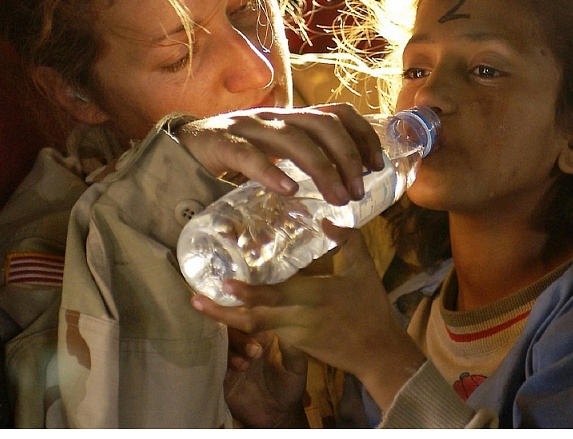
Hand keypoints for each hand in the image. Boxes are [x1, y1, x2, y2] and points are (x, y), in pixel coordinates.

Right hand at [175, 103, 384, 205]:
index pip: (337, 113)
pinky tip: (288, 190)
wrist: (179, 148)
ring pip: (292, 138)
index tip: (376, 165)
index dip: (362, 135)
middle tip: (357, 192)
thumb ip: (301, 162)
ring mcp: (246, 127)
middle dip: (348, 157)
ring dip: (321, 169)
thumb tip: (343, 188)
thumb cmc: (234, 157)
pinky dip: (270, 171)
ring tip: (336, 198)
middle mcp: (274, 117)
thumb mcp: (275, 155)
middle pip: (322, 124)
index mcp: (290, 119)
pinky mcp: (219, 143)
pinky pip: (247, 154)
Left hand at [192, 221, 425, 412]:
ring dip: (227, 319)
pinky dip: (246, 324)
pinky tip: (231, 313)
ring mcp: (295, 335)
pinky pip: (266, 334)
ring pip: (254, 328)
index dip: (248, 293)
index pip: (275, 296)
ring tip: (202, 306)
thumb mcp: (364, 269)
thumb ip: (348, 240)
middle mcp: (298, 318)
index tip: (225, 284)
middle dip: (223, 312)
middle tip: (195, 300)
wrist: (377, 352)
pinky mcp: (295, 345)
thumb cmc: (371, 307)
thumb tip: (325, 219)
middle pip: (253, 319)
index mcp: (314, 297)